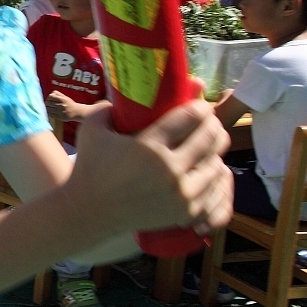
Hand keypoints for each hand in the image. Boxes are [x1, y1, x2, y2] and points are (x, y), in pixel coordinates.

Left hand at [45, 90, 73, 122]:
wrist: (77, 112)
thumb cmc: (70, 104)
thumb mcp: (65, 97)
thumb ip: (58, 94)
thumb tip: (51, 93)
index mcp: (63, 99)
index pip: (51, 97)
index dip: (49, 97)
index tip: (49, 99)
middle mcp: (61, 105)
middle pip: (49, 103)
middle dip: (47, 103)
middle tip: (47, 103)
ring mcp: (60, 112)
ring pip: (49, 109)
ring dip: (47, 108)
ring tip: (48, 107)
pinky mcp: (59, 117)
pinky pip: (51, 114)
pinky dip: (49, 113)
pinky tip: (50, 111)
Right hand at [64, 99, 231, 236]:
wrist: (90, 212)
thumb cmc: (90, 168)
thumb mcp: (91, 128)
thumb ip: (107, 106)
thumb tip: (125, 94)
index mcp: (148, 146)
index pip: (190, 117)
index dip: (201, 107)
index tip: (200, 104)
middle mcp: (169, 170)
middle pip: (210, 138)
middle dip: (213, 124)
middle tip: (209, 120)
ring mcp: (180, 194)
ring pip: (216, 163)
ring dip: (216, 150)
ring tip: (211, 142)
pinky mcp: (185, 212)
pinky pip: (215, 189)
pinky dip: (216, 175)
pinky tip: (211, 166)